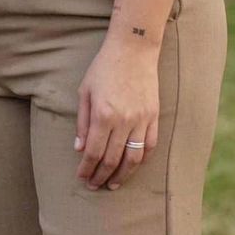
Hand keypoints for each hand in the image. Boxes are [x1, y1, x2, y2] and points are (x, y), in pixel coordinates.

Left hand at [75, 38, 158, 190]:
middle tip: (94, 185)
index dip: (87, 169)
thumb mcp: (85, 91)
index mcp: (103, 115)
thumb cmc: (104, 68)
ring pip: (133, 158)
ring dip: (122, 175)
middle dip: (101, 176)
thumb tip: (80, 149)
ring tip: (113, 184)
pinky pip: (150, 146)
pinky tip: (132, 167)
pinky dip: (141, 160)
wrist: (133, 49)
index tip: (82, 177)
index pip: (94, 152)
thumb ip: (82, 122)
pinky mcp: (154, 116)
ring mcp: (141, 120)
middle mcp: (123, 121)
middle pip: (112, 160)